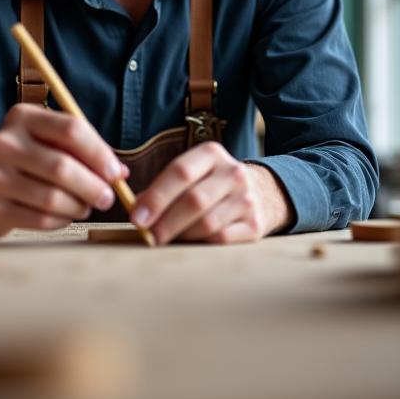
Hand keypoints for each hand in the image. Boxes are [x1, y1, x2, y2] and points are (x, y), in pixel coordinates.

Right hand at [0, 104, 126, 236]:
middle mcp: (4, 142)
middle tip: (108, 198)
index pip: (71, 129)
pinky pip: (41, 219)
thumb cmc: (25, 162)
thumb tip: (120, 173)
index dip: (99, 153)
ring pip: (53, 197)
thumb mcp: (50, 143)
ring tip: (85, 207)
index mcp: (23, 117)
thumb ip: (85, 152)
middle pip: (63, 166)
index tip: (115, 173)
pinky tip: (65, 216)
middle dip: (94, 186)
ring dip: (79, 206)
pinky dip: (61, 220)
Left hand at [129, 142, 294, 244]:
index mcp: (211, 154)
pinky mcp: (255, 224)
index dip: (156, 196)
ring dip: (181, 235)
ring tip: (164, 241)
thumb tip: (136, 208)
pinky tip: (188, 245)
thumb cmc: (212, 184)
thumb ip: (164, 187)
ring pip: (207, 223)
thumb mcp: (193, 174)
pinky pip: (222, 239)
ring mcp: (247, 199)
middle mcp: (233, 173)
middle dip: (165, 221)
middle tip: (147, 236)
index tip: (137, 217)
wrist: (262, 192)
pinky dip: (200, 244)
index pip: (180, 171)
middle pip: (194, 200)